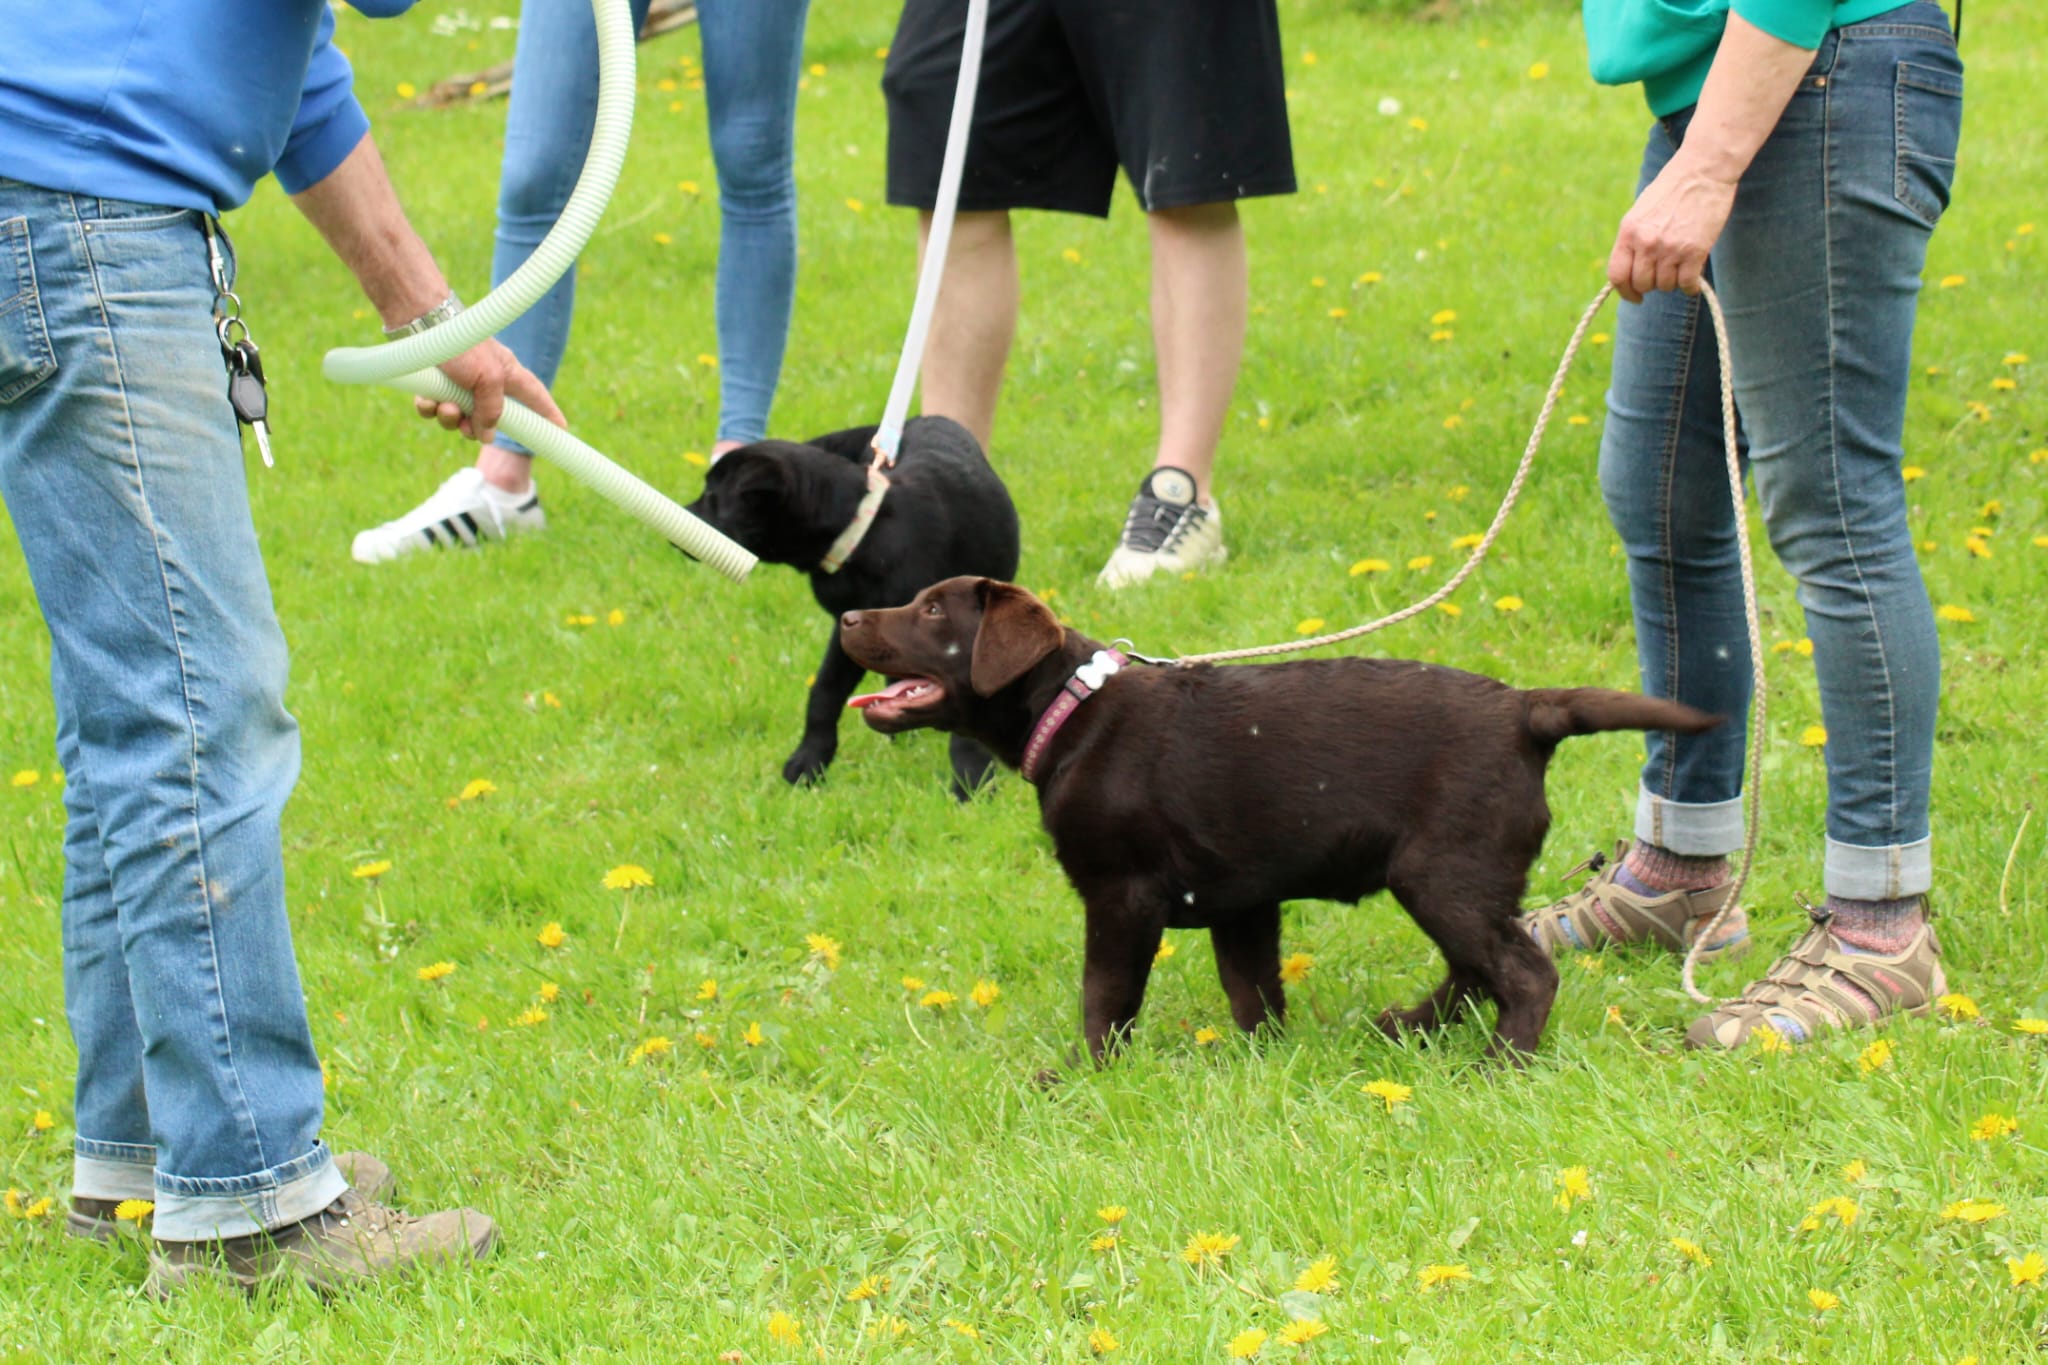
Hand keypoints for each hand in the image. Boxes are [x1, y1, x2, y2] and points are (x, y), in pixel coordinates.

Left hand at [412, 338, 565, 445]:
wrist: (419, 322)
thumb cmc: (461, 344)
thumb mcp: (487, 379)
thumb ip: (491, 411)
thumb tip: (487, 436)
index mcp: (507, 374)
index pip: (535, 397)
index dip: (548, 412)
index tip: (560, 428)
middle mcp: (483, 380)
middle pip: (487, 418)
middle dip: (474, 428)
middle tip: (469, 429)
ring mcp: (456, 383)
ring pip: (457, 417)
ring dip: (450, 418)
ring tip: (445, 407)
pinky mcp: (432, 383)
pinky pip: (433, 409)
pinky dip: (429, 408)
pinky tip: (427, 399)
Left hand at [1606, 151, 1739, 303]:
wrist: (1703, 170)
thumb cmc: (1672, 189)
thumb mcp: (1641, 212)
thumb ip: (1633, 239)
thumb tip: (1631, 269)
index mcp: (1629, 232)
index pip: (1617, 275)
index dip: (1625, 291)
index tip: (1635, 296)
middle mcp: (1646, 242)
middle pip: (1642, 283)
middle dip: (1652, 285)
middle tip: (1663, 276)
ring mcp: (1670, 248)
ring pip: (1665, 285)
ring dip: (1672, 283)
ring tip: (1680, 269)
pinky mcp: (1694, 251)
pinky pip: (1687, 284)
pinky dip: (1690, 287)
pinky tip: (1693, 282)